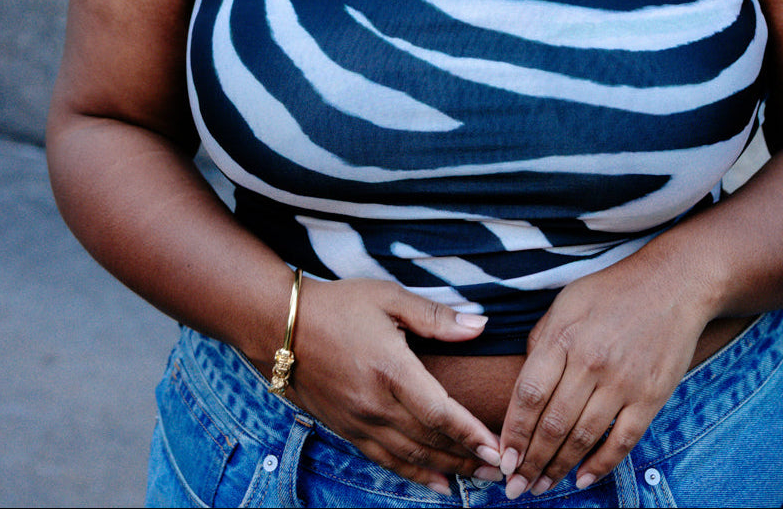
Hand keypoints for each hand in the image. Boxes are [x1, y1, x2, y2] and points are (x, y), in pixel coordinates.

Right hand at [285, 278, 501, 494]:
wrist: (280, 327)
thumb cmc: (339, 305)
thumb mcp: (388, 298)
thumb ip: (435, 316)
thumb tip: (480, 324)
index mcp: (390, 368)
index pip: (439, 411)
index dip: (470, 433)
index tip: (497, 448)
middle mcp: (374, 403)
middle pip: (429, 440)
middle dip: (467, 456)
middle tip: (501, 467)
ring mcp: (358, 421)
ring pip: (410, 456)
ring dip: (447, 469)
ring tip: (478, 477)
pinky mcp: (346, 429)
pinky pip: (385, 460)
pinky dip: (414, 475)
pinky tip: (438, 483)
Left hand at [497, 259, 707, 498]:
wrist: (673, 284)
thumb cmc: (612, 291)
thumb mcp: (566, 303)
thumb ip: (542, 341)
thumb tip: (524, 384)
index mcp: (563, 336)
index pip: (529, 394)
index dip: (513, 431)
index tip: (502, 457)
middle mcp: (590, 362)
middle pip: (552, 424)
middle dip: (529, 461)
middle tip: (515, 486)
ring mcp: (623, 381)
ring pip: (583, 437)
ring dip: (558, 468)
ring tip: (541, 487)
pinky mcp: (651, 396)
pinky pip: (622, 441)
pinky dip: (601, 465)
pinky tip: (583, 478)